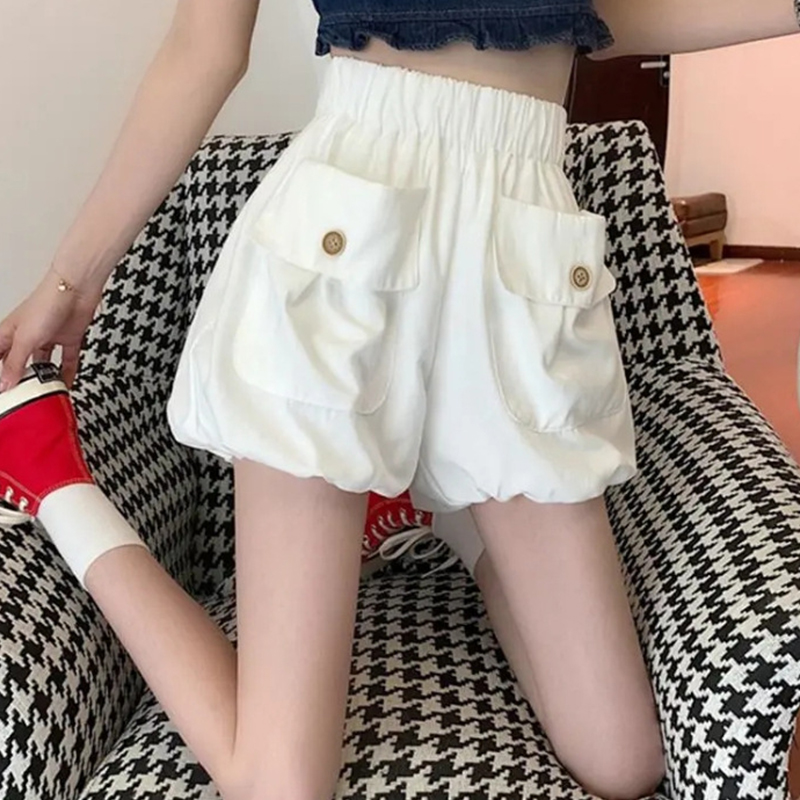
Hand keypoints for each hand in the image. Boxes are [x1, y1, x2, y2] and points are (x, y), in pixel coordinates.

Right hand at [0, 269, 103, 390]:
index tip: (0, 389)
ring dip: (43, 377)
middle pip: (19, 361)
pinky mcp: (69, 338)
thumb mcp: (25, 339)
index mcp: (9, 333)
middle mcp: (27, 335)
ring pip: (43, 362)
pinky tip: (67, 384)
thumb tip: (4, 384)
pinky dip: (67, 373)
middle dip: (18, 378)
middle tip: (19, 395)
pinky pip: (67, 360)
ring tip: (42, 394)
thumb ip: (15, 363)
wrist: (77, 290)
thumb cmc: (47, 303)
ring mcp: (49, 337)